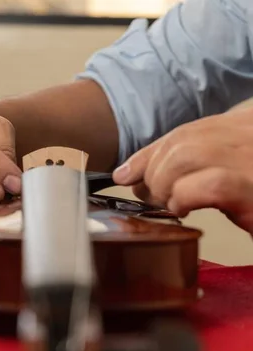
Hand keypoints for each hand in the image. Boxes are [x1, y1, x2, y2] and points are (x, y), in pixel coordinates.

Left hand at [113, 107, 252, 233]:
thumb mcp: (233, 171)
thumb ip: (194, 166)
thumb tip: (137, 177)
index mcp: (243, 125)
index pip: (185, 131)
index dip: (147, 154)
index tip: (125, 174)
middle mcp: (247, 133)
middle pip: (180, 141)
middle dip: (151, 172)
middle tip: (151, 198)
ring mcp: (249, 159)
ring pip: (184, 157)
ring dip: (164, 186)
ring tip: (171, 205)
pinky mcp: (249, 187)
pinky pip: (206, 186)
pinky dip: (184, 199)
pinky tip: (186, 210)